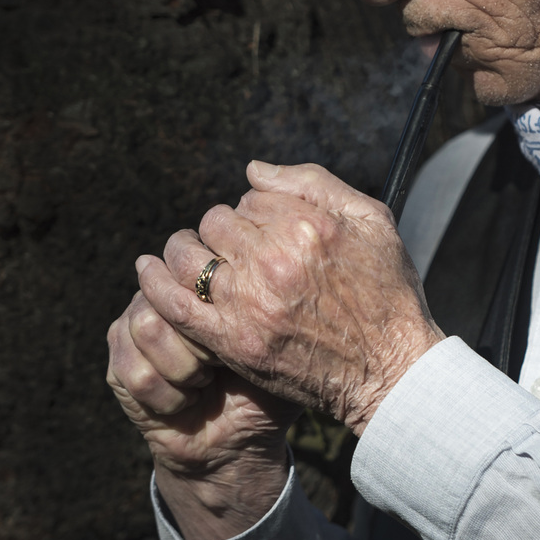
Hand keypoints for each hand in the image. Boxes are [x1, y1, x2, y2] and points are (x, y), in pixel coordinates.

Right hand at [106, 289, 295, 539]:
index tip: (236, 342)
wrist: (235, 442)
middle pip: (168, 296)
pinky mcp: (118, 365)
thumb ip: (261, 306)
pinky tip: (185, 402)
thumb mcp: (274, 347)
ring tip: (203, 383)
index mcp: (199, 284)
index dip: (215, 308)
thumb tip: (257, 272)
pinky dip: (171, 398)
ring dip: (185, 370)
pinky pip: (139, 373)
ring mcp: (134, 327)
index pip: (193, 267)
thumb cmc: (262, 390)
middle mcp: (162, 296)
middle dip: (202, 341)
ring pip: (149, 328)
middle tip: (219, 365)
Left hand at [133, 160, 443, 438]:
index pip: (251, 198)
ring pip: (191, 256)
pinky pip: (176, 304)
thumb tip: (253, 170)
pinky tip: (148, 270)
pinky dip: (156, 284)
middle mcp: (275, 259)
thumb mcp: (373, 221)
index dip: (256, 212)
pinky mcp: (234, 341)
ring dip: (189, 252)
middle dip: (224, 232)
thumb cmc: (388, 293)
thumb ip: (314, 183)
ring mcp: (251, 302)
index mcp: (307, 225)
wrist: (391, 369)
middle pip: (217, 223)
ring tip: (198, 259)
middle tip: (238, 251)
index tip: (267, 231)